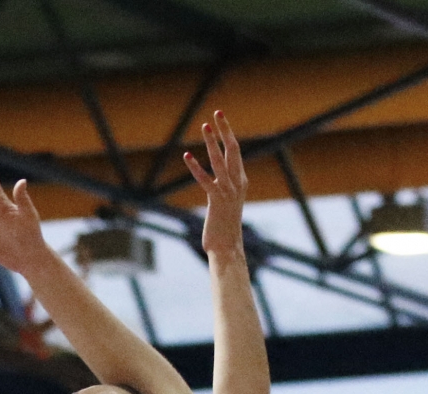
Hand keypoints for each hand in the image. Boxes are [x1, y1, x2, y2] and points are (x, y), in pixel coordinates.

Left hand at [183, 110, 247, 258]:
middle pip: (233, 149)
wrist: (228, 248)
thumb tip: (217, 185)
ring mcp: (228, 191)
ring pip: (220, 160)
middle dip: (225, 130)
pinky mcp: (217, 200)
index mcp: (241, 181)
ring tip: (205, 125)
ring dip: (211, 142)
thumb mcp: (227, 205)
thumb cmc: (224, 229)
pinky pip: (205, 180)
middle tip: (218, 112)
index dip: (227, 134)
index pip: (235, 152)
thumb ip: (223, 191)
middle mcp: (237, 183)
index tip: (220, 120)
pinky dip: (196, 167)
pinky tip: (187, 156)